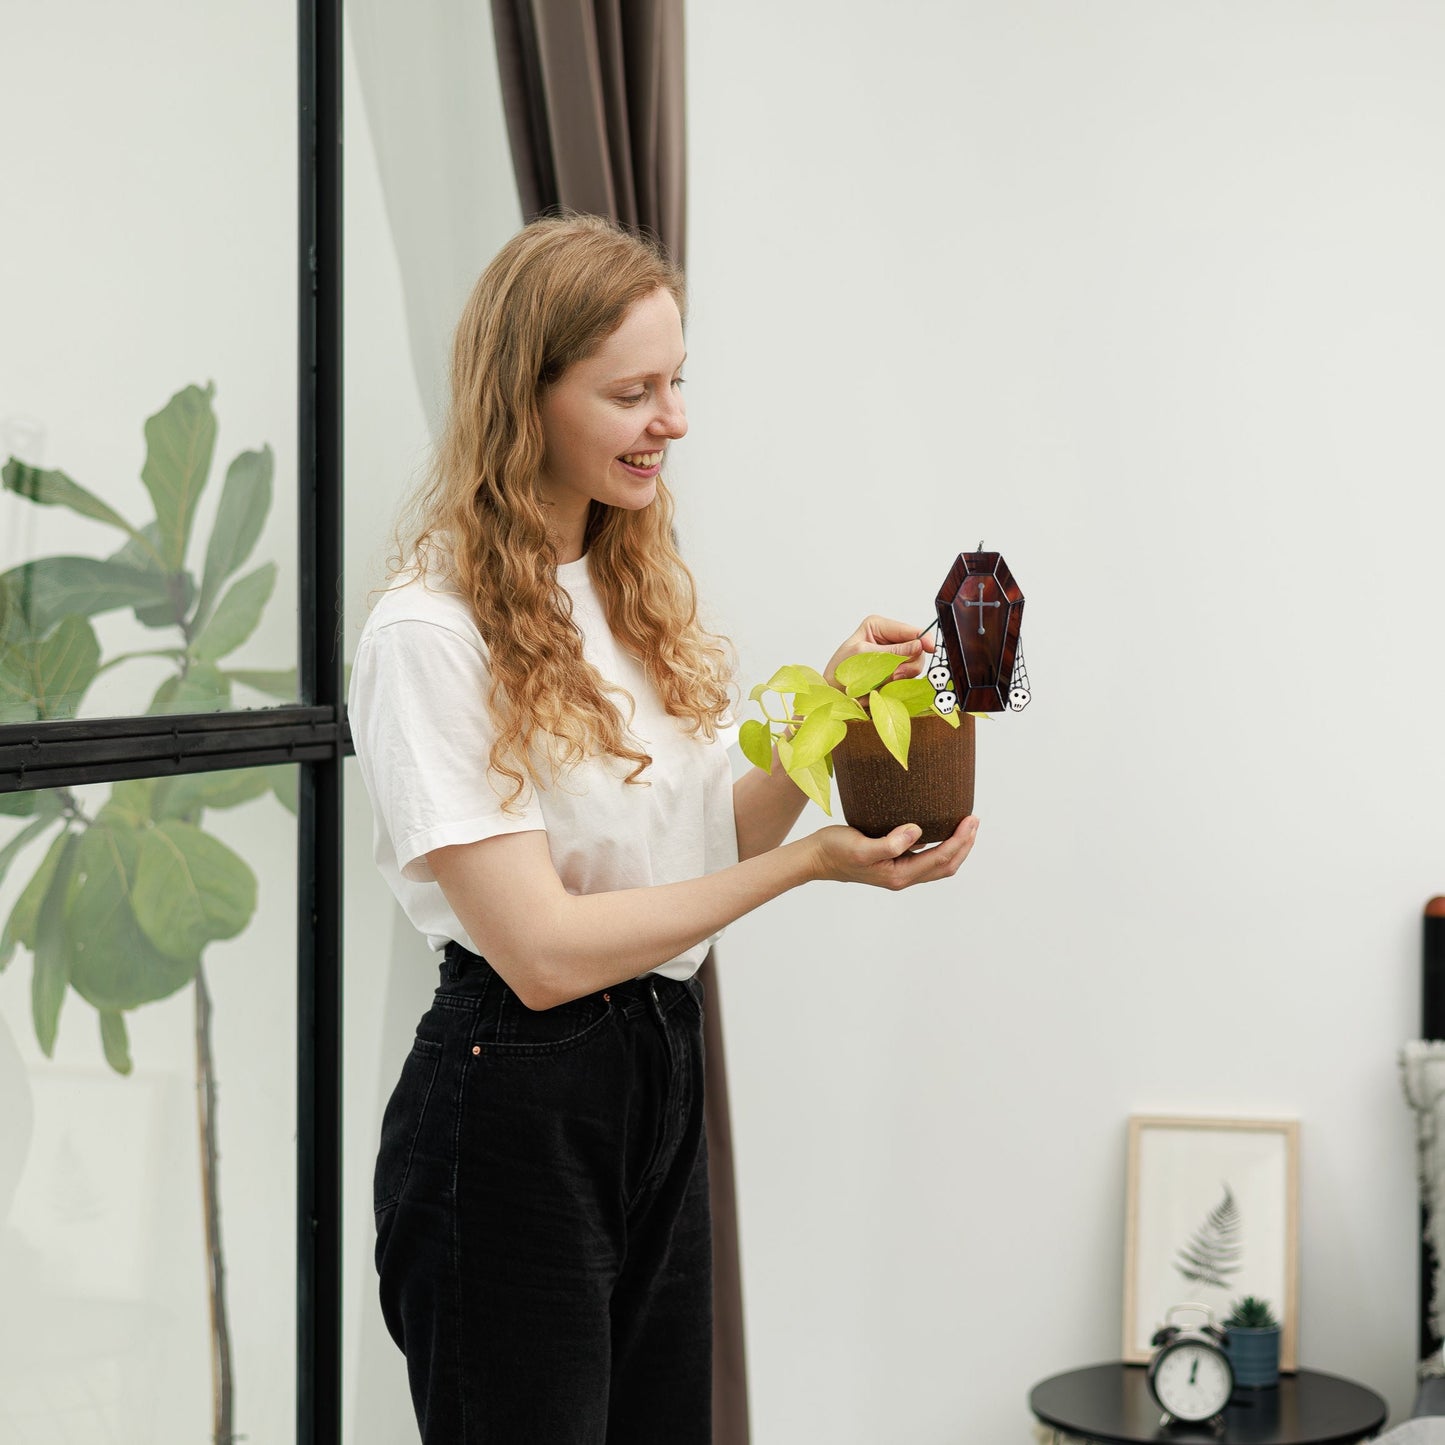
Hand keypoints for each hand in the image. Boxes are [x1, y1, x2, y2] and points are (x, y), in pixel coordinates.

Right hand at [806, 816, 979, 889]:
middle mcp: (903, 877)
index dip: (960, 840)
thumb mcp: (861, 846)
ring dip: (956, 846)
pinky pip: (926, 858)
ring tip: (966, 826)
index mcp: (899, 875)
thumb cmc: (835, 850)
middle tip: (974, 820)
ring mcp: (899, 872)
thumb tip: (917, 832)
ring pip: (938, 863)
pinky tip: (940, 831)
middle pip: (946, 865)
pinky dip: (941, 846)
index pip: (941, 858)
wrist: (816, 858)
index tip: (970, 820)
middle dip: (964, 844)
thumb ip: (890, 843)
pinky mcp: (893, 863)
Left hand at [824, 615, 933, 687]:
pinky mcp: (895, 672)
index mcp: (879, 626)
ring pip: (914, 665)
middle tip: (895, 675)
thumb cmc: (841, 669)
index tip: (931, 648)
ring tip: (883, 681)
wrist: (833, 692)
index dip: (923, 639)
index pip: (909, 630)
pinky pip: (907, 678)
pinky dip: (897, 684)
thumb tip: (919, 646)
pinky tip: (884, 686)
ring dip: (901, 676)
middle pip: (917, 649)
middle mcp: (889, 639)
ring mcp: (894, 657)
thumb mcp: (865, 656)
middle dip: (909, 664)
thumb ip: (893, 652)